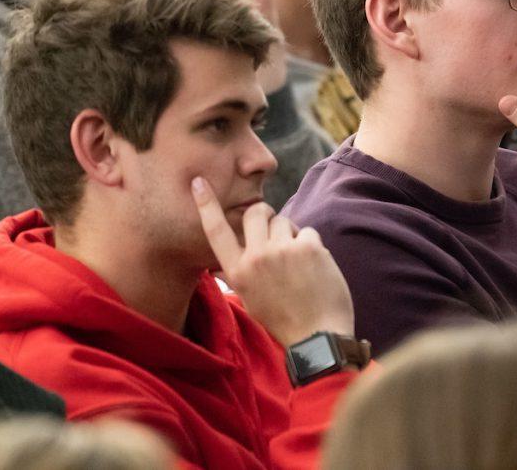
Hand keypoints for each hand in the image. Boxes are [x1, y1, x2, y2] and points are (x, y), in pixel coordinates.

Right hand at [191, 177, 354, 346]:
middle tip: (273, 227)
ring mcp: (283, 250)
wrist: (317, 336)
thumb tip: (220, 263)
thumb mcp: (251, 298)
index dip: (207, 205)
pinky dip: (313, 245)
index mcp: (237, 272)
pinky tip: (315, 267)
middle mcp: (256, 258)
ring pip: (284, 220)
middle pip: (254, 213)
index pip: (216, 231)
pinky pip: (308, 231)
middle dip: (264, 214)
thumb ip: (239, 273)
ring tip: (298, 260)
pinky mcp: (309, 247)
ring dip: (291, 233)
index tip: (199, 182)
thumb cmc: (284, 320)